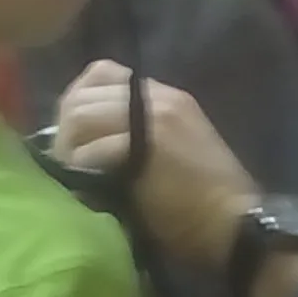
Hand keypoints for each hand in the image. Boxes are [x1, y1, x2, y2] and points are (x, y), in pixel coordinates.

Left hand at [53, 63, 257, 269]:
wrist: (235, 224)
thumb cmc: (207, 201)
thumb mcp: (176, 152)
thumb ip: (139, 136)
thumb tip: (90, 145)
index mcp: (164, 97)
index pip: (102, 73)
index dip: (77, 101)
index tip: (73, 136)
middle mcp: (157, 97)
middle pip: (84, 95)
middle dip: (64, 130)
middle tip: (62, 164)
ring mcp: (151, 119)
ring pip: (81, 117)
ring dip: (67, 149)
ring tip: (70, 176)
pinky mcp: (144, 145)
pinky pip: (92, 150)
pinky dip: (79, 170)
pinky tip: (82, 189)